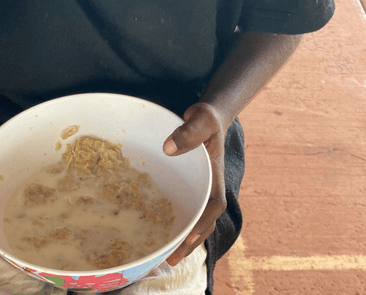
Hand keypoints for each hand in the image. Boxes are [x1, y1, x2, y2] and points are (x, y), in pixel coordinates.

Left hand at [162, 103, 227, 265]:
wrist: (208, 118)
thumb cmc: (207, 119)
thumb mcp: (203, 119)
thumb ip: (190, 131)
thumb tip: (168, 148)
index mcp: (215, 176)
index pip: (214, 206)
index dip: (202, 224)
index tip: (188, 239)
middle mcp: (209, 187)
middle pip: (205, 221)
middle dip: (191, 242)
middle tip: (171, 259)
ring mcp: (200, 189)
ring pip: (196, 219)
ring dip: (185, 238)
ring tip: (167, 256)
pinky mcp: (190, 187)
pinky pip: (185, 208)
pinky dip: (177, 223)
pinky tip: (160, 232)